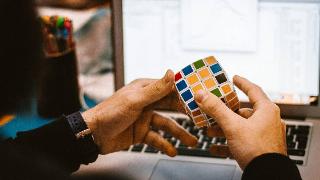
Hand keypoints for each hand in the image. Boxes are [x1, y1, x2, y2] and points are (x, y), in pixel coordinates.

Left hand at [82, 70, 196, 155]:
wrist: (93, 135)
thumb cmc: (110, 112)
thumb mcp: (135, 100)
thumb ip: (155, 89)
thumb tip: (172, 73)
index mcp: (145, 90)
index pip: (169, 89)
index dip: (184, 93)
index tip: (199, 97)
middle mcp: (147, 103)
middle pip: (171, 107)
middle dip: (185, 114)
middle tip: (200, 119)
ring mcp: (144, 118)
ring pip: (166, 125)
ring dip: (179, 133)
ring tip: (191, 141)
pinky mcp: (141, 133)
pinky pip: (156, 139)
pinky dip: (165, 145)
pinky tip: (173, 151)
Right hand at [194, 75, 285, 168]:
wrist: (267, 175)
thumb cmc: (258, 150)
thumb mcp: (233, 126)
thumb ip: (216, 109)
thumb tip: (202, 94)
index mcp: (266, 111)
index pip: (253, 90)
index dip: (242, 83)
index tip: (234, 78)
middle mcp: (267, 121)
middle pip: (242, 111)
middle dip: (224, 113)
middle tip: (213, 111)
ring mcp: (264, 136)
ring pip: (240, 128)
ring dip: (223, 129)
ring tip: (210, 132)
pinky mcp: (260, 149)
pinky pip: (241, 142)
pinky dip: (228, 144)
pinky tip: (215, 148)